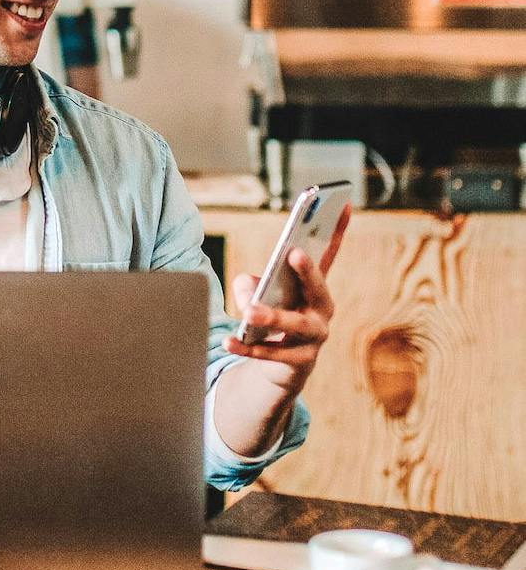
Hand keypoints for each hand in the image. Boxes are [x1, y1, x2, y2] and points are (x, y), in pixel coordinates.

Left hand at [223, 204, 350, 396]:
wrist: (283, 366)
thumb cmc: (274, 316)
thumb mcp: (259, 294)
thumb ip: (251, 285)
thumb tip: (250, 295)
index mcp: (314, 286)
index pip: (328, 253)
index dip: (337, 228)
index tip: (342, 202)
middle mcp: (322, 309)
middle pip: (318, 288)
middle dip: (308, 270)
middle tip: (293, 253)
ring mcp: (315, 337)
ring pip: (294, 325)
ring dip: (272, 316)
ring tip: (249, 312)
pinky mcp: (299, 360)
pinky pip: (271, 352)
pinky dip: (247, 346)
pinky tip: (228, 341)